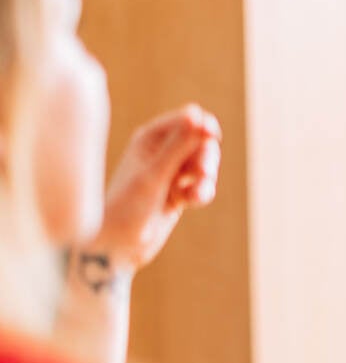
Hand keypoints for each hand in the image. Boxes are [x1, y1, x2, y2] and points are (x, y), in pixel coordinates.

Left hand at [80, 104, 221, 274]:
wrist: (116, 245)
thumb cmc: (126, 206)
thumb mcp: (155, 174)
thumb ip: (179, 146)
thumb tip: (198, 116)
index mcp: (150, 138)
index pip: (187, 119)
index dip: (201, 126)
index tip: (212, 135)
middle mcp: (162, 152)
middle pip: (201, 142)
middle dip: (206, 156)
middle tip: (203, 172)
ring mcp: (172, 173)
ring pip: (205, 165)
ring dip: (206, 178)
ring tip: (197, 193)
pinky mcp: (180, 193)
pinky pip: (202, 186)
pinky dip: (201, 192)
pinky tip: (192, 201)